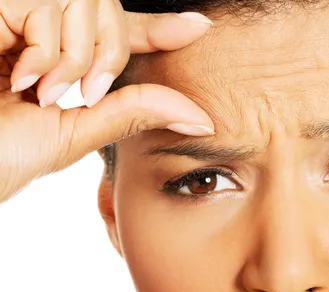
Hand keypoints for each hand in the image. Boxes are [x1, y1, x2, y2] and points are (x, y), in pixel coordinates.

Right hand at [0, 0, 215, 202]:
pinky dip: (49, 51)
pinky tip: (20, 73)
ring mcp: (18, 11)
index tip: (199, 28)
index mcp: (59, 59)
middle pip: (110, 12)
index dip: (158, 30)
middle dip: (107, 56)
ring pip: (88, 6)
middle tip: (72, 92)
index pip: (117, 34)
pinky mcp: (2, 1)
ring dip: (73, 59)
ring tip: (34, 88)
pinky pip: (54, 8)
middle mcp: (40, 30)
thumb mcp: (73, 134)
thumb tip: (199, 117)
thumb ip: (129, 114)